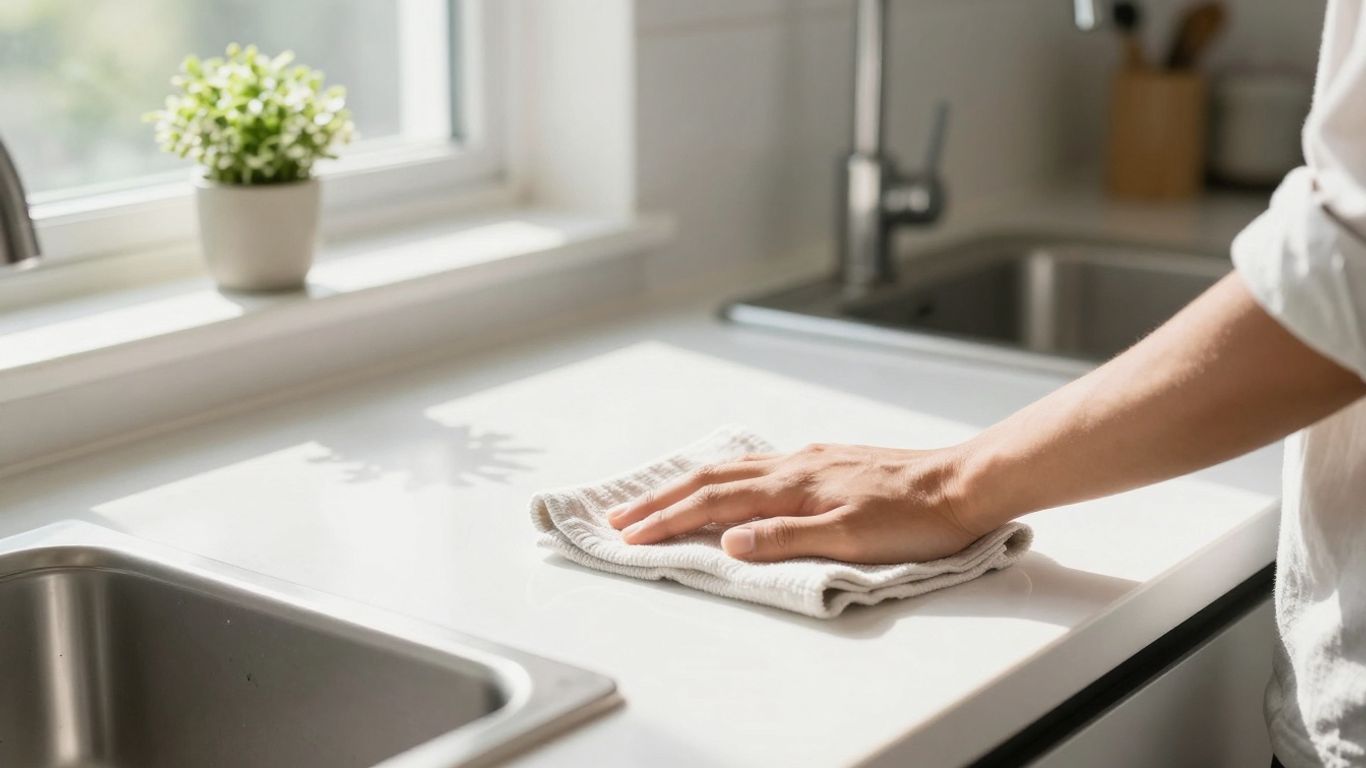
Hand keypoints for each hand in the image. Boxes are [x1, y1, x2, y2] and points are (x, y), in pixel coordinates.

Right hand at [606, 443, 985, 563]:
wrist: (963, 484)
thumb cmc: (915, 518)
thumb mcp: (851, 539)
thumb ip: (787, 539)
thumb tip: (730, 541)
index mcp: (794, 485)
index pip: (714, 502)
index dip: (668, 519)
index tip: (629, 535)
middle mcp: (794, 465)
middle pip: (712, 479)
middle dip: (662, 500)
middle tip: (620, 517)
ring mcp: (810, 460)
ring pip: (733, 466)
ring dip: (688, 484)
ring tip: (658, 497)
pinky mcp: (827, 461)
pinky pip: (758, 463)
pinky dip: (724, 474)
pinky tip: (727, 480)